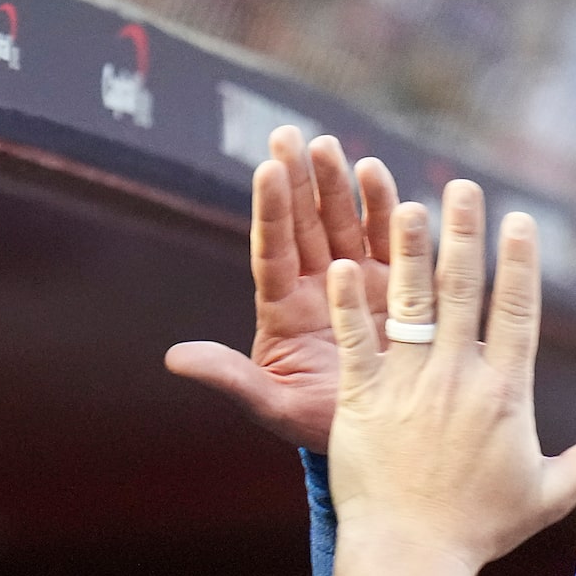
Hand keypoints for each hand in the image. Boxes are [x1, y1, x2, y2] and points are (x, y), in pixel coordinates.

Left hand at [166, 126, 398, 447]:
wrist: (384, 439)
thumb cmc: (318, 425)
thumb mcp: (272, 406)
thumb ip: (228, 379)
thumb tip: (173, 359)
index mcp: (282, 309)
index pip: (271, 251)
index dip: (270, 211)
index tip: (266, 169)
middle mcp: (318, 285)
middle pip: (304, 224)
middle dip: (298, 180)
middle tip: (288, 136)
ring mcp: (360, 280)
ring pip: (344, 221)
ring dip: (338, 184)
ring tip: (328, 146)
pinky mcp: (402, 284)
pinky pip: (392, 237)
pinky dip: (386, 206)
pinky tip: (379, 175)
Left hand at [323, 183, 575, 572]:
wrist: (412, 558)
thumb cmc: (479, 531)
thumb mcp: (548, 495)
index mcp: (505, 393)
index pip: (517, 312)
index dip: (519, 262)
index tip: (519, 220)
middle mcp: (458, 379)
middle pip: (463, 291)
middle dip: (463, 234)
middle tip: (462, 187)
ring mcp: (408, 387)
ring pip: (409, 304)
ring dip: (407, 251)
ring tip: (403, 205)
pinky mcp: (362, 403)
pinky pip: (356, 342)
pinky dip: (350, 303)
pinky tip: (342, 263)